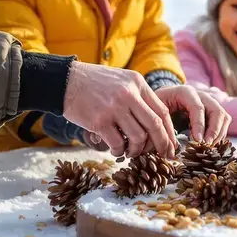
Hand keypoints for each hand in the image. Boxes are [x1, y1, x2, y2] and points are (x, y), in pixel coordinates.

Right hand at [62, 62, 177, 158]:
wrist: (65, 81)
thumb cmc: (93, 83)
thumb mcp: (121, 80)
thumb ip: (138, 95)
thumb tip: (156, 122)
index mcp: (137, 83)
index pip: (162, 111)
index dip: (170, 132)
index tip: (172, 145)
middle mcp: (129, 94)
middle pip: (155, 125)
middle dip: (162, 145)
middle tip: (163, 156)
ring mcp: (114, 107)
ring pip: (138, 137)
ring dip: (136, 150)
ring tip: (130, 152)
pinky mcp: (99, 121)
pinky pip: (117, 143)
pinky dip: (118, 151)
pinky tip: (115, 150)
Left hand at [154, 85, 230, 143]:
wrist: (165, 97)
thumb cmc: (159, 104)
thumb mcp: (156, 111)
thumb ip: (163, 125)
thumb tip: (171, 147)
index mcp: (186, 92)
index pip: (198, 108)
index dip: (199, 125)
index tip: (198, 141)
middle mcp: (201, 95)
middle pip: (217, 110)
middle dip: (214, 131)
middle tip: (206, 146)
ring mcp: (210, 102)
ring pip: (223, 116)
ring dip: (219, 134)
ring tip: (208, 148)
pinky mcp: (213, 111)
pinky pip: (223, 122)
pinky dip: (220, 134)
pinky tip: (210, 145)